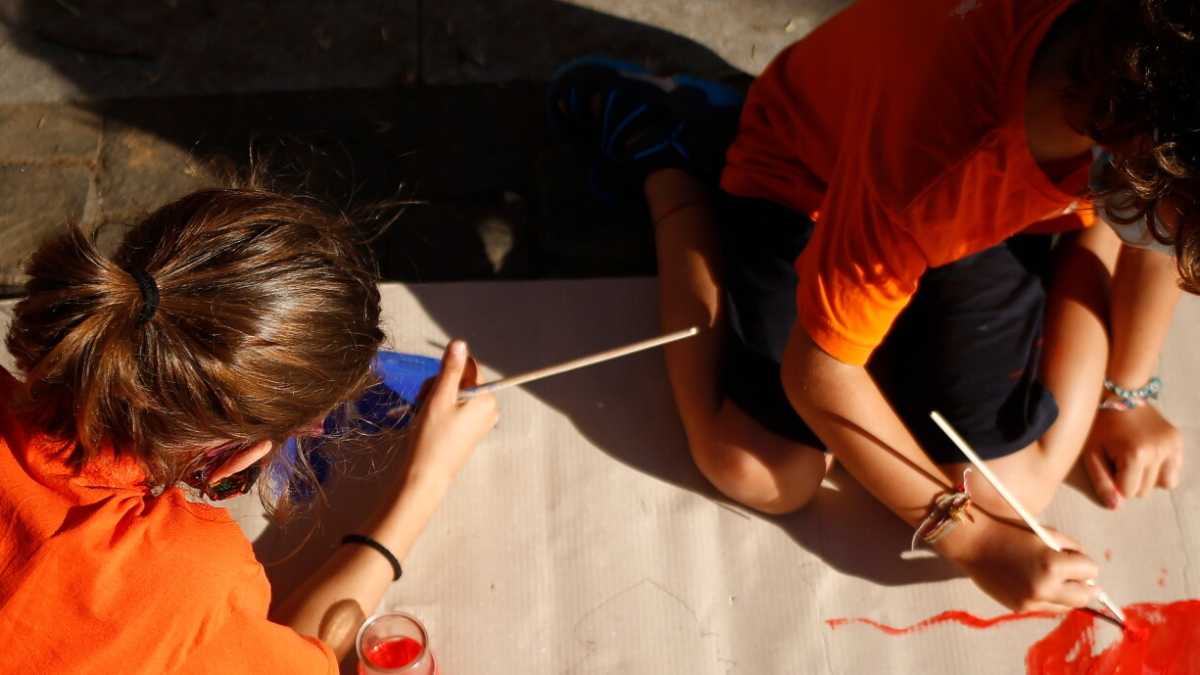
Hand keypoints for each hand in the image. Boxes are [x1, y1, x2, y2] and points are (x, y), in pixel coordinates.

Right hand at [403, 340, 498, 483]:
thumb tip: (460, 342)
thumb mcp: (440, 397)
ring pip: (455, 394)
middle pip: (462, 380)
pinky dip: (440, 410)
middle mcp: (489, 408)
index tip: (433, 387)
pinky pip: (456, 409)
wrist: (427, 475)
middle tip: (424, 402)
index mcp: (487, 398)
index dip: (447, 372)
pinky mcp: (471, 431)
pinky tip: (429, 421)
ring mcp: (481, 421)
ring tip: (424, 414)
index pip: (468, 368)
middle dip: (440, 386)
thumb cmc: (433, 436)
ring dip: (436, 397)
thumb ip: (450, 369)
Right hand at [941, 517, 1097, 612]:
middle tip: (1079, 577)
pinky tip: (1034, 582)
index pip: (1090, 571)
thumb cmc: (1009, 531)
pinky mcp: (1019, 608)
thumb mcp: (1046, 534)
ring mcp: (1031, 601)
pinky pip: (1045, 606)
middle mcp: (1044, 588)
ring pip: (1066, 606)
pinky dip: (1047, 596)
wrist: (972, 541)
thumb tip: (1089, 570)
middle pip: (1084, 596)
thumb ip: (1070, 550)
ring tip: (1053, 578)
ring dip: (1066, 593)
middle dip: (1085, 585)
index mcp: (1052, 565)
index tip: (1075, 558)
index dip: (1084, 563)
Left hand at [1083, 405, 1182, 508]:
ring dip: (1147, 476)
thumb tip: (1116, 507)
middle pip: (1145, 491)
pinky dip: (1161, 468)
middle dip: (1130, 480)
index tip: (1108, 463)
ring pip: (1162, 484)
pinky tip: (1148, 454)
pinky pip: (1173, 471)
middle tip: (1119, 457)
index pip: (1128, 493)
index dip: (1115, 481)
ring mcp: (1171, 445)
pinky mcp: (1178, 440)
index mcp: (1135, 455)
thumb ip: (1101, 482)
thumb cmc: (1099, 425)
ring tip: (1134, 456)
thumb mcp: (1091, 453)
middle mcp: (1158, 451)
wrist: (1118, 394)